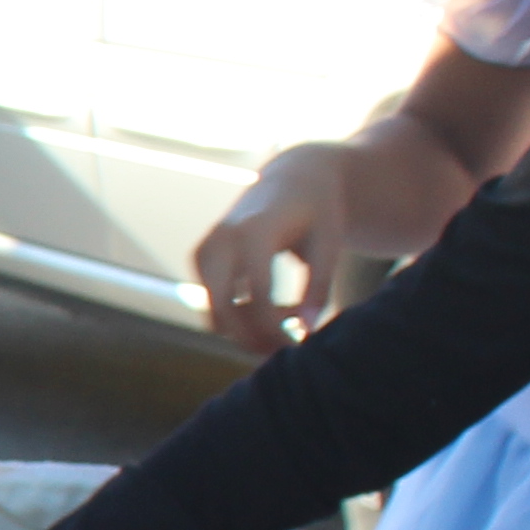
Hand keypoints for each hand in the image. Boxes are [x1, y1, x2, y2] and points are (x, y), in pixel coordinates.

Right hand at [195, 141, 365, 355]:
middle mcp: (221, 240)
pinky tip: (276, 309)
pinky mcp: (201, 259)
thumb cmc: (318, 212)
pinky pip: (213, 304)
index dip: (278, 327)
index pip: (257, 295)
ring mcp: (205, 249)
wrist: (294, 180)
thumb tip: (306, 331)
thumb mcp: (329, 245)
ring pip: (214, 313)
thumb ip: (318, 287)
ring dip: (250, 331)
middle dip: (254, 339)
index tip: (302, 344)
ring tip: (293, 317)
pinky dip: (240, 319)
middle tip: (290, 348)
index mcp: (254, 231)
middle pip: (223, 310)